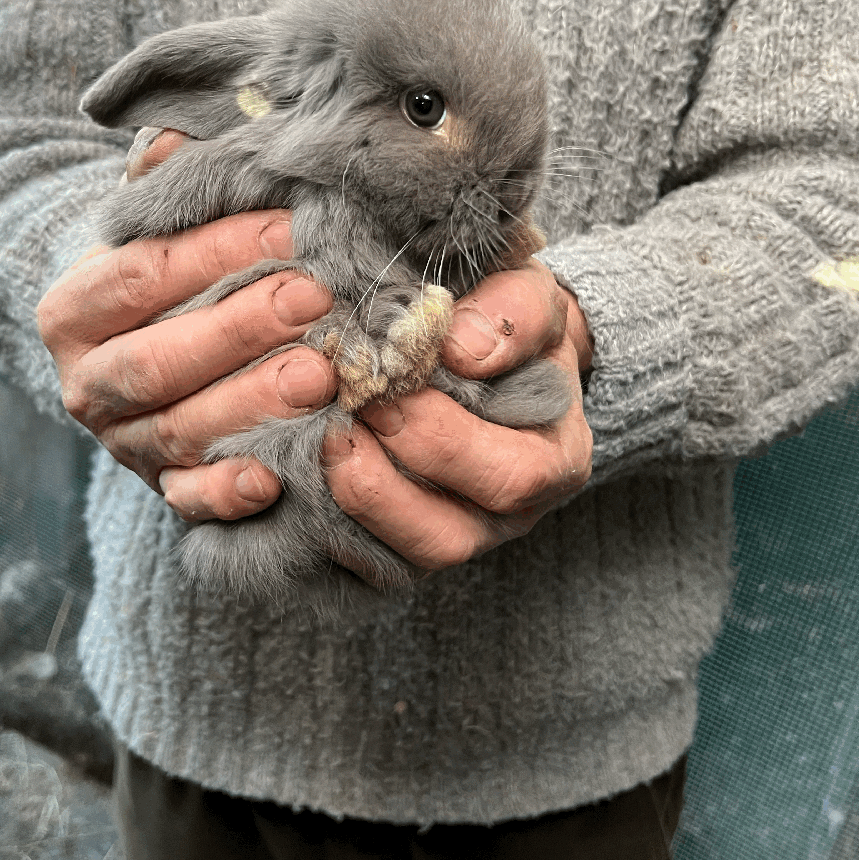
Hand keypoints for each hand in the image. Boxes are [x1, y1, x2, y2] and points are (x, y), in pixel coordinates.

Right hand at [37, 202, 337, 520]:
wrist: (136, 349)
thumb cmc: (163, 273)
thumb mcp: (152, 222)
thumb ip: (162, 184)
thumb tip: (174, 135)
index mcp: (73, 310)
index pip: (143, 274)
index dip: (217, 250)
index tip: (291, 226)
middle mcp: (86, 384)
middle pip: (159, 359)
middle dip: (241, 329)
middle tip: (316, 300)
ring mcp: (122, 443)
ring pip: (181, 429)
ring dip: (253, 404)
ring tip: (321, 375)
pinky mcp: (161, 487)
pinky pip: (190, 498)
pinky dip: (228, 493)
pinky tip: (273, 479)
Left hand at [322, 260, 593, 572]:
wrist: (486, 344)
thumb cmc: (507, 322)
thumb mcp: (530, 298)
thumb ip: (512, 315)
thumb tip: (462, 348)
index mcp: (554, 461)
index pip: (510, 478)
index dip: (443, 438)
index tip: (390, 380)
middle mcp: (508, 516)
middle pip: (450, 535)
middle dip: (387, 477)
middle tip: (346, 411)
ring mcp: (455, 536)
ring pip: (401, 559)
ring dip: (355, 501)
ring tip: (325, 436)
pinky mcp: (403, 546)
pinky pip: (364, 562)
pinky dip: (329, 524)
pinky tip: (305, 471)